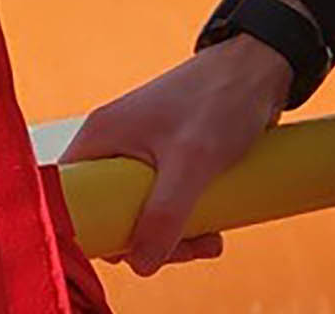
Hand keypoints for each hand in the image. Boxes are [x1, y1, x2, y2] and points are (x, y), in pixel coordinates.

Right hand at [58, 32, 294, 274]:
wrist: (263, 69)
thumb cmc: (221, 98)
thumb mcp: (192, 162)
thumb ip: (164, 214)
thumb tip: (142, 265)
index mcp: (101, 138)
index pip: (72, 199)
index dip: (92, 233)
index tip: (129, 253)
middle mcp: (114, 145)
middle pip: (111, 215)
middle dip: (148, 242)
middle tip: (187, 248)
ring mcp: (142, 152)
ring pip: (143, 214)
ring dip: (176, 236)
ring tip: (212, 240)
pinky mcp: (169, 158)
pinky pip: (166, 203)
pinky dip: (187, 221)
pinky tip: (215, 226)